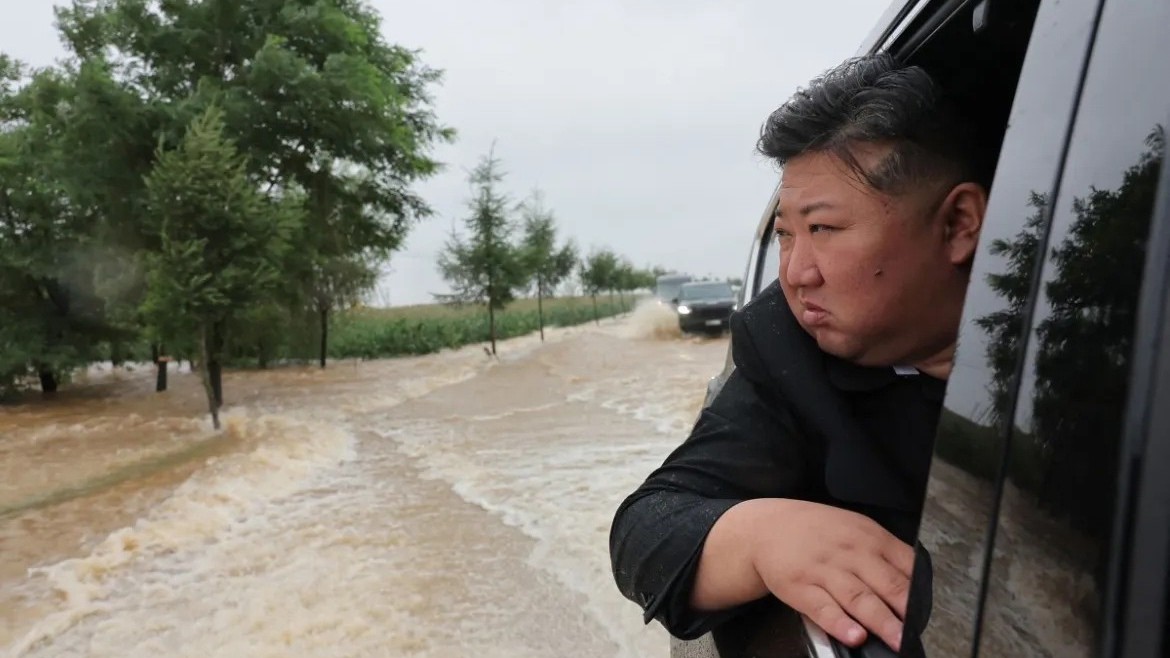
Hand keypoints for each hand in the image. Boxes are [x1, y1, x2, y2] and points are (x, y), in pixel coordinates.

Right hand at [746, 499, 914, 650]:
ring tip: (895, 639)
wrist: (767, 526)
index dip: (919, 591)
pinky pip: (823, 608)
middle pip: (886, 583)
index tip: (927, 612)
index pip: (905, 565)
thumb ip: (885, 552)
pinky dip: (839, 623)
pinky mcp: (800, 587)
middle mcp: (850, 553)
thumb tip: (916, 584)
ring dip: (879, 621)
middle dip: (905, 611)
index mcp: (869, 537)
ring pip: (858, 598)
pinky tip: (853, 635)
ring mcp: (824, 570)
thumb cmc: (816, 531)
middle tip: (917, 632)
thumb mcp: (855, 528)